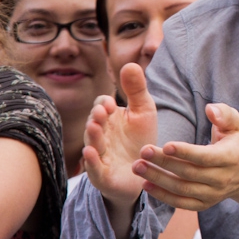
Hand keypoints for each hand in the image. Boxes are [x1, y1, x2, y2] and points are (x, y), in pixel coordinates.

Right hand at [82, 63, 157, 206]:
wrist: (147, 171)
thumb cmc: (142, 137)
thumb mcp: (144, 110)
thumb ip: (136, 89)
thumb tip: (130, 63)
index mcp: (109, 118)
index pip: (101, 106)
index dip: (104, 105)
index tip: (111, 104)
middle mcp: (100, 135)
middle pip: (94, 124)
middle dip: (96, 118)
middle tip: (101, 112)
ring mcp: (100, 155)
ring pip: (93, 144)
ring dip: (92, 136)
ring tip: (94, 127)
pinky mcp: (103, 175)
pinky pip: (94, 168)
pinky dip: (91, 161)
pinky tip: (90, 153)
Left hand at [130, 103, 238, 223]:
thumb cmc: (235, 142)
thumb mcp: (235, 124)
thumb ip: (224, 114)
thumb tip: (209, 109)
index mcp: (230, 157)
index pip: (205, 157)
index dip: (186, 152)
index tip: (166, 145)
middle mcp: (222, 178)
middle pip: (189, 173)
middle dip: (164, 163)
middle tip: (143, 152)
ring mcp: (213, 194)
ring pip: (182, 189)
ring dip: (158, 179)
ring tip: (138, 167)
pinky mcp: (204, 204)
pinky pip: (182, 203)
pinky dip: (163, 196)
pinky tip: (146, 184)